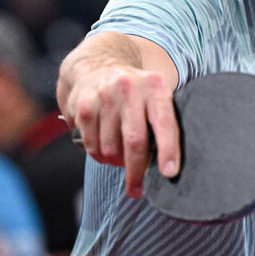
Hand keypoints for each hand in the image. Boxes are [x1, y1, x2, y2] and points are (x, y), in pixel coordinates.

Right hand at [63, 63, 179, 197]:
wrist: (96, 65)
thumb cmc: (134, 92)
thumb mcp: (153, 95)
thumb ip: (162, 122)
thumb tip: (169, 166)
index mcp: (155, 87)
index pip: (165, 123)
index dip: (168, 150)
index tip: (170, 173)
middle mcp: (130, 88)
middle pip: (135, 142)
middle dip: (136, 172)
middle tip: (137, 190)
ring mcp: (105, 95)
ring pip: (111, 148)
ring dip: (115, 163)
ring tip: (119, 160)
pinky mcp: (84, 105)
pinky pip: (93, 146)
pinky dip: (99, 156)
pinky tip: (103, 150)